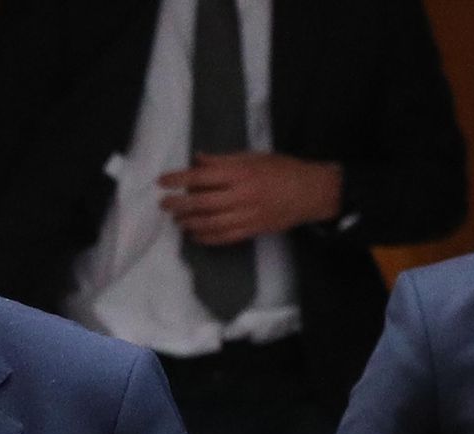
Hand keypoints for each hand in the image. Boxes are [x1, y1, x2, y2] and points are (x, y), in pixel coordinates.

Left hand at [158, 152, 342, 245]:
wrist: (310, 193)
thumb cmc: (282, 170)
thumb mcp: (254, 156)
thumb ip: (224, 160)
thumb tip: (197, 159)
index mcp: (241, 172)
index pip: (202, 177)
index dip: (179, 179)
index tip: (162, 181)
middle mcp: (242, 195)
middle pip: (201, 203)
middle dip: (179, 205)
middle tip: (164, 205)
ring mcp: (247, 215)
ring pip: (210, 223)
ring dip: (189, 223)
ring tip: (177, 220)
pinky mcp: (252, 230)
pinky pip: (224, 237)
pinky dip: (206, 237)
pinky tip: (194, 235)